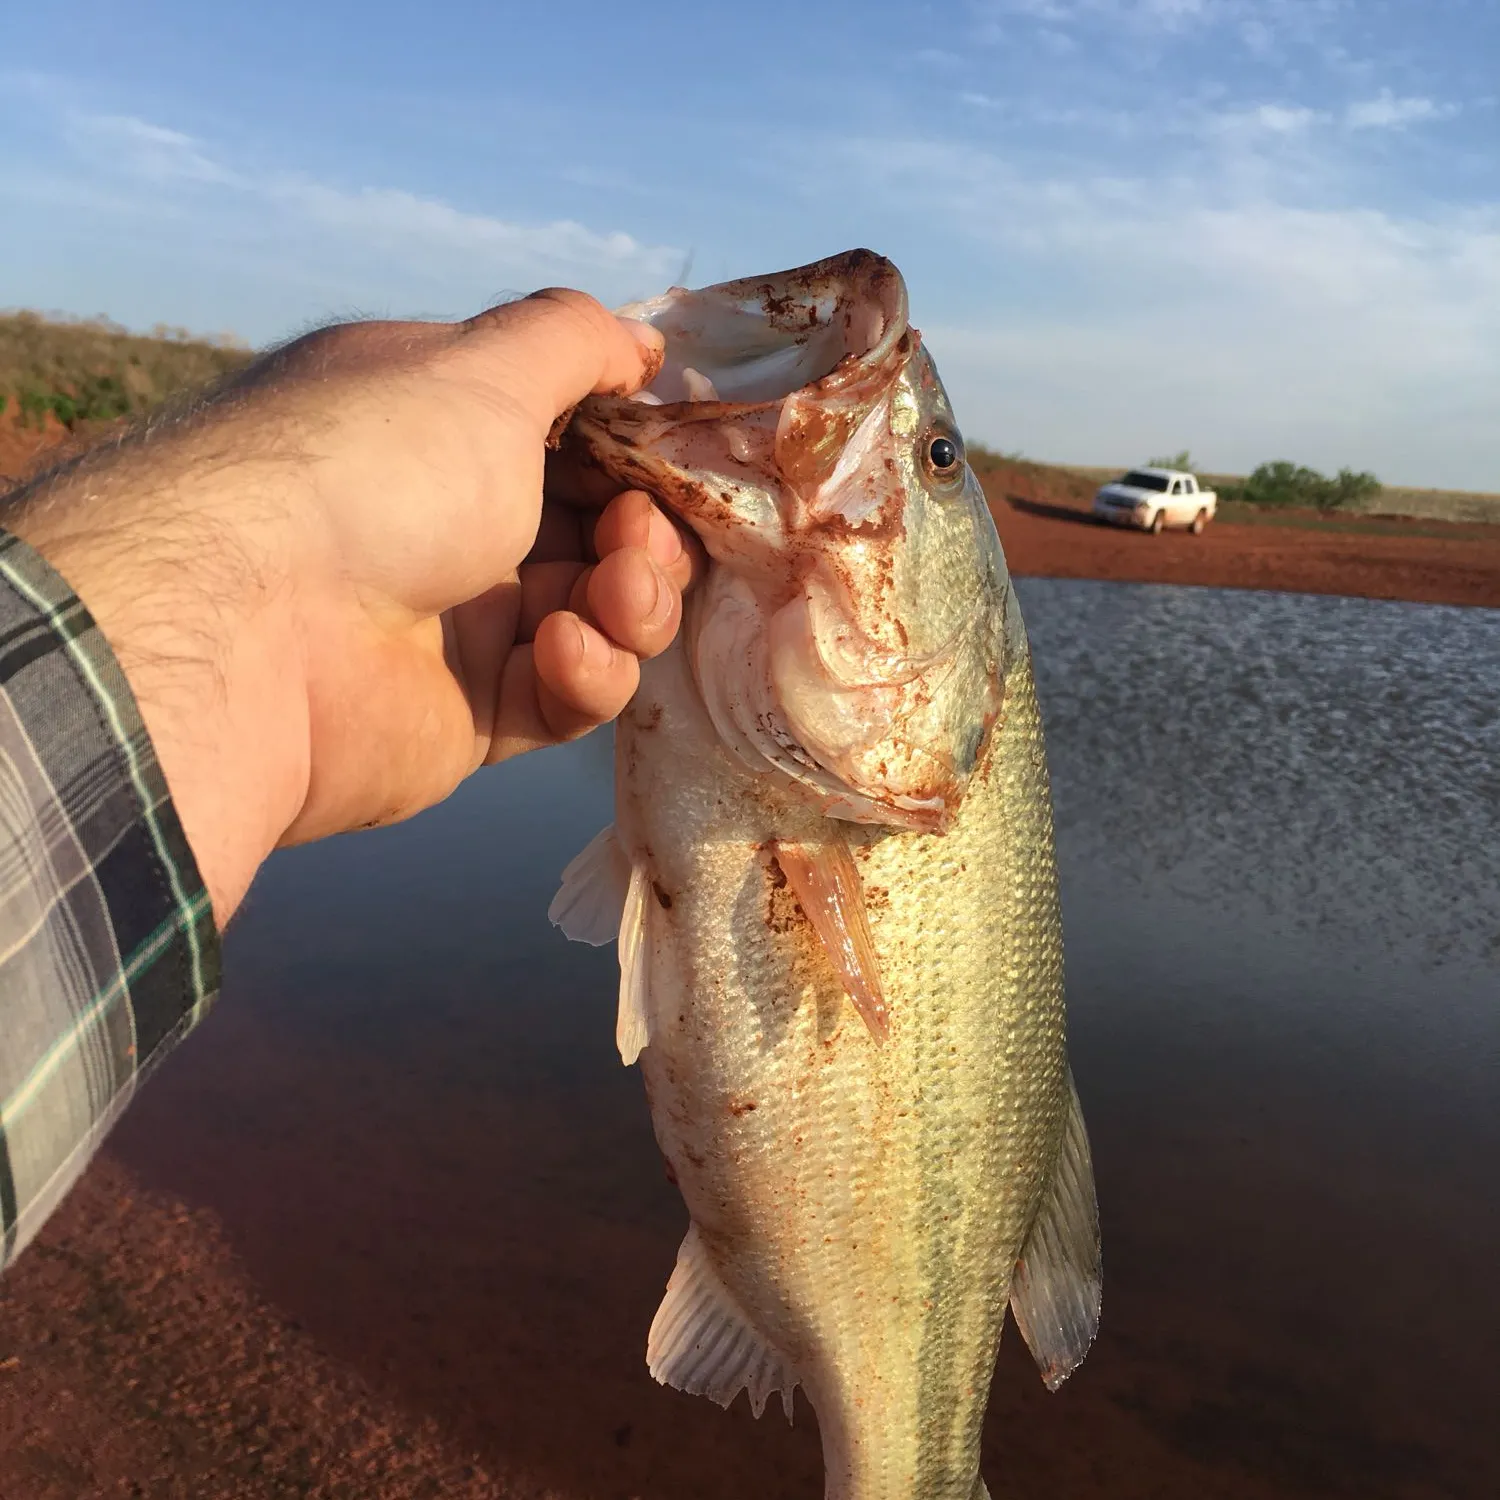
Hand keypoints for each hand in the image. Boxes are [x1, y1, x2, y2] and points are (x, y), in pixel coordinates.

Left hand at [4, 291, 699, 921]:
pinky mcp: (472, 718)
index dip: (638, 451)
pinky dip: (585, 673)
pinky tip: (559, 651)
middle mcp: (452, 522)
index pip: (571, 438)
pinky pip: (565, 697)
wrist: (257, 631)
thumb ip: (574, 343)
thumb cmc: (375, 469)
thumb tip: (643, 342)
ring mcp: (462, 625)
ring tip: (614, 593)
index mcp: (442, 430)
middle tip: (638, 534)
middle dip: (644, 532)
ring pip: (598, 616)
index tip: (686, 457)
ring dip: (632, 602)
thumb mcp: (482, 368)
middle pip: (599, 532)